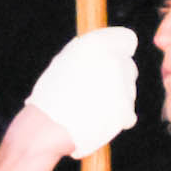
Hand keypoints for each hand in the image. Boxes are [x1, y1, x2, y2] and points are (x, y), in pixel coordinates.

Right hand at [23, 26, 138, 159]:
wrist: (42, 130)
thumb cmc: (48, 100)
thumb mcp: (64, 65)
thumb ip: (90, 56)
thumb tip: (113, 50)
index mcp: (94, 44)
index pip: (127, 40)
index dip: (120, 52)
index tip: (111, 64)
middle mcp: (111, 59)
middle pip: (128, 68)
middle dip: (116, 80)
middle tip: (91, 94)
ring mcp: (121, 85)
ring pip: (128, 93)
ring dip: (114, 102)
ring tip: (86, 111)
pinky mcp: (125, 109)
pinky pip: (128, 116)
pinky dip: (115, 122)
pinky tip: (95, 124)